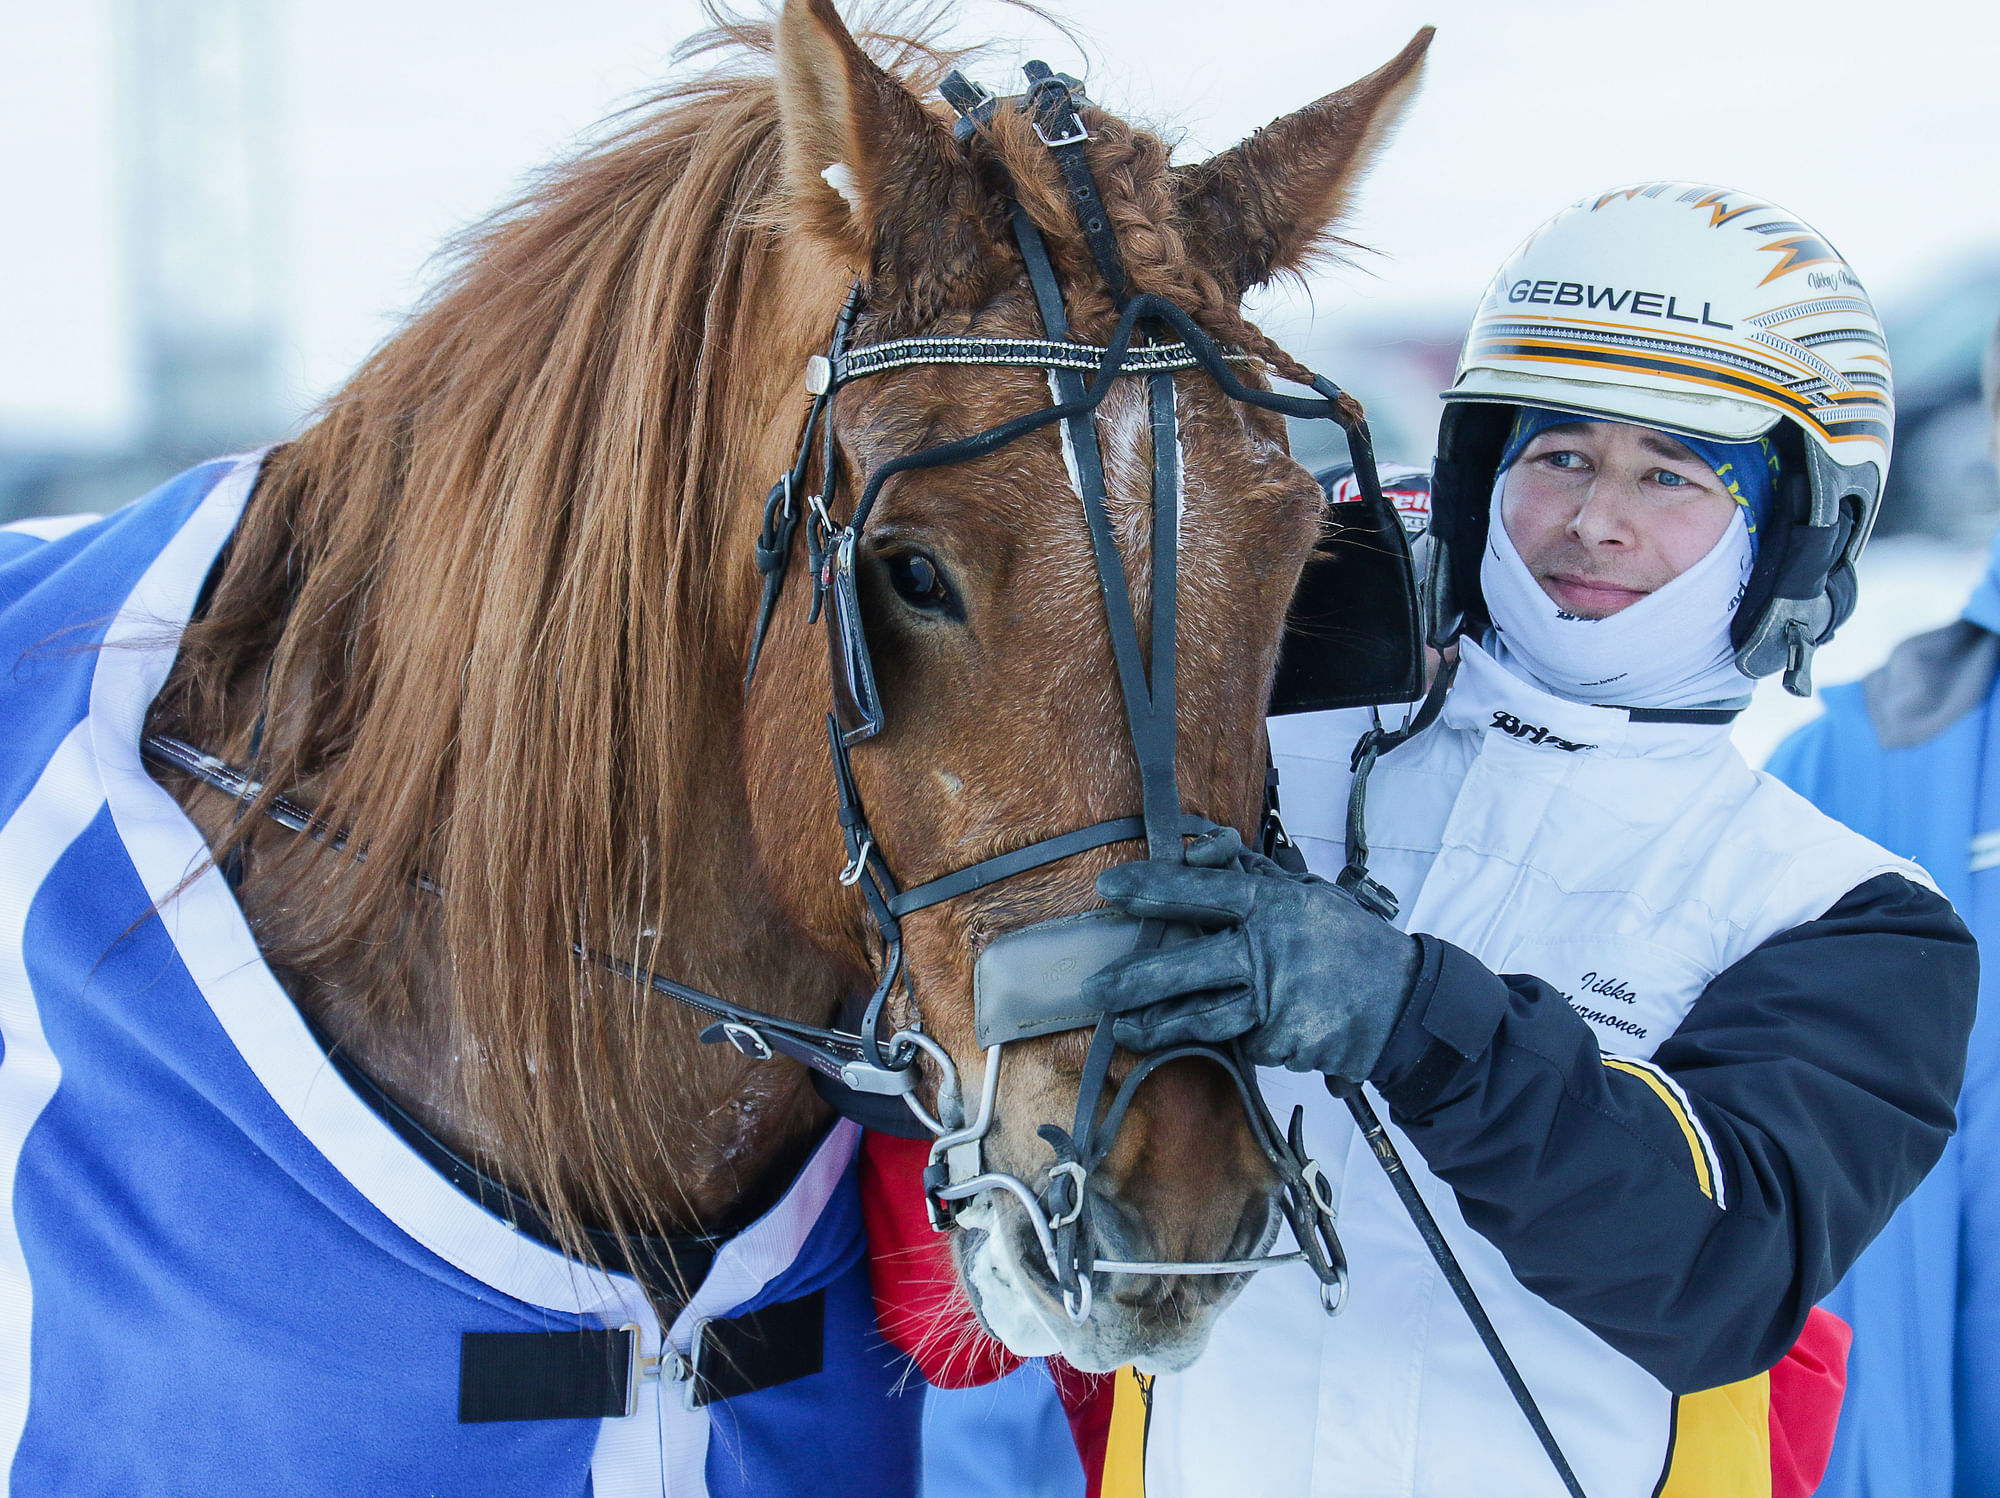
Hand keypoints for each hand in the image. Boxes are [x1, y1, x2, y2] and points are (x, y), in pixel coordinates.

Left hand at [1082, 831, 1422, 1081]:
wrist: (1402, 1002)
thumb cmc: (1344, 939)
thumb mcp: (1305, 893)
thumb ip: (1251, 875)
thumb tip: (1198, 853)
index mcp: (1272, 906)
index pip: (1200, 892)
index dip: (1152, 887)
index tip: (1109, 887)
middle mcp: (1268, 952)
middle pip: (1185, 967)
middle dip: (1134, 979)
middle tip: (1095, 987)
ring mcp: (1274, 1002)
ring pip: (1200, 1017)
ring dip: (1156, 1026)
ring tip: (1124, 1027)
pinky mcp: (1281, 1042)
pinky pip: (1239, 1040)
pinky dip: (1230, 1036)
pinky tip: (1225, 1034)